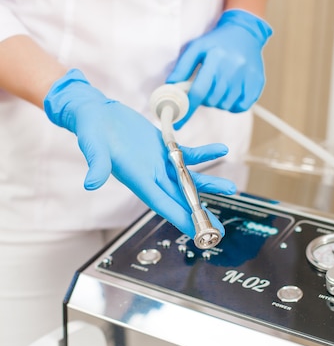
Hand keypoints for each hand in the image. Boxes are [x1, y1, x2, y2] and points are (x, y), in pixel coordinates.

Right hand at [43, 69, 235, 237]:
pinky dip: (205, 153)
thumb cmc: (91, 130)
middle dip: (199, 214)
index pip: (163, 204)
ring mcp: (159, 162)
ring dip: (209, 184)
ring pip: (188, 178)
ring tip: (231, 188)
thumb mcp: (93, 146)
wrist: (95, 113)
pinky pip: (188, 153)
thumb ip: (97, 164)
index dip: (181, 218)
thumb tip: (91, 182)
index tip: (198, 233)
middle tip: (219, 229)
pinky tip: (221, 150)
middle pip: (180, 199)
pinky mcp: (163, 147)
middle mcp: (151, 175)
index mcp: (137, 179)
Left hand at [166, 9, 271, 127]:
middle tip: (205, 88)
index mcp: (217, 58)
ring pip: (225, 105)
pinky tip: (230, 92)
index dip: (187, 109)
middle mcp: (234, 68)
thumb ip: (182, 68)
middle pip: (212, 100)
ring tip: (219, 86)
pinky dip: (232, 105)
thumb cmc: (217, 42)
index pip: (199, 91)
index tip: (178, 123)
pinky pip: (241, 107)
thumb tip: (170, 87)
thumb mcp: (197, 48)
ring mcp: (248, 77)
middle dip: (204, 100)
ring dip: (218, 102)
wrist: (246, 33)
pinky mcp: (257, 84)